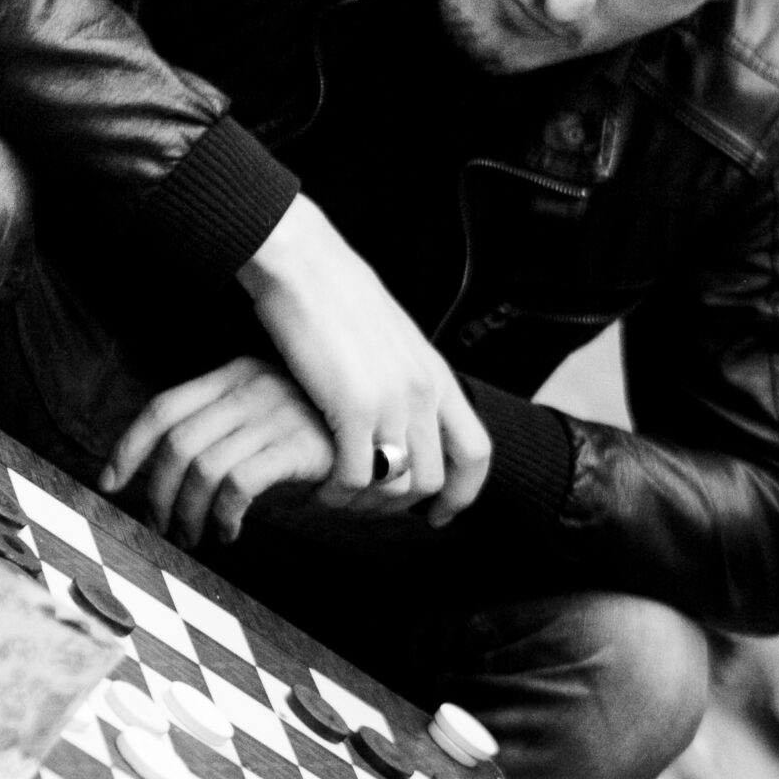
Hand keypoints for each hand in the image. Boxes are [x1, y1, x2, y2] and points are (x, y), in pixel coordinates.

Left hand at [100, 357, 333, 546]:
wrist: (390, 437)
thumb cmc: (321, 436)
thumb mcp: (266, 419)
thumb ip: (224, 434)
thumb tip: (167, 480)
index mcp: (234, 375)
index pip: (164, 408)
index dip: (128, 447)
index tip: (110, 482)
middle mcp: (250, 387)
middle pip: (176, 443)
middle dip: (156, 494)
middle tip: (158, 527)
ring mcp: (274, 413)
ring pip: (202, 468)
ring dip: (186, 512)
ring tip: (192, 537)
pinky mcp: (298, 444)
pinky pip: (238, 484)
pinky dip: (223, 516)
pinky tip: (230, 533)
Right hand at [236, 196, 491, 523]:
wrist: (303, 263)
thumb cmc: (334, 296)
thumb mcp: (388, 340)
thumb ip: (401, 378)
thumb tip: (397, 410)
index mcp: (436, 375)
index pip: (475, 452)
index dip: (463, 494)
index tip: (441, 515)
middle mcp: (423, 392)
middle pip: (431, 479)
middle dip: (399, 507)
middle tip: (365, 508)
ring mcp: (391, 401)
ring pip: (394, 485)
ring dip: (365, 502)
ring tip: (337, 496)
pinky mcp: (352, 407)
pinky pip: (355, 477)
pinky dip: (336, 493)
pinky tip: (318, 486)